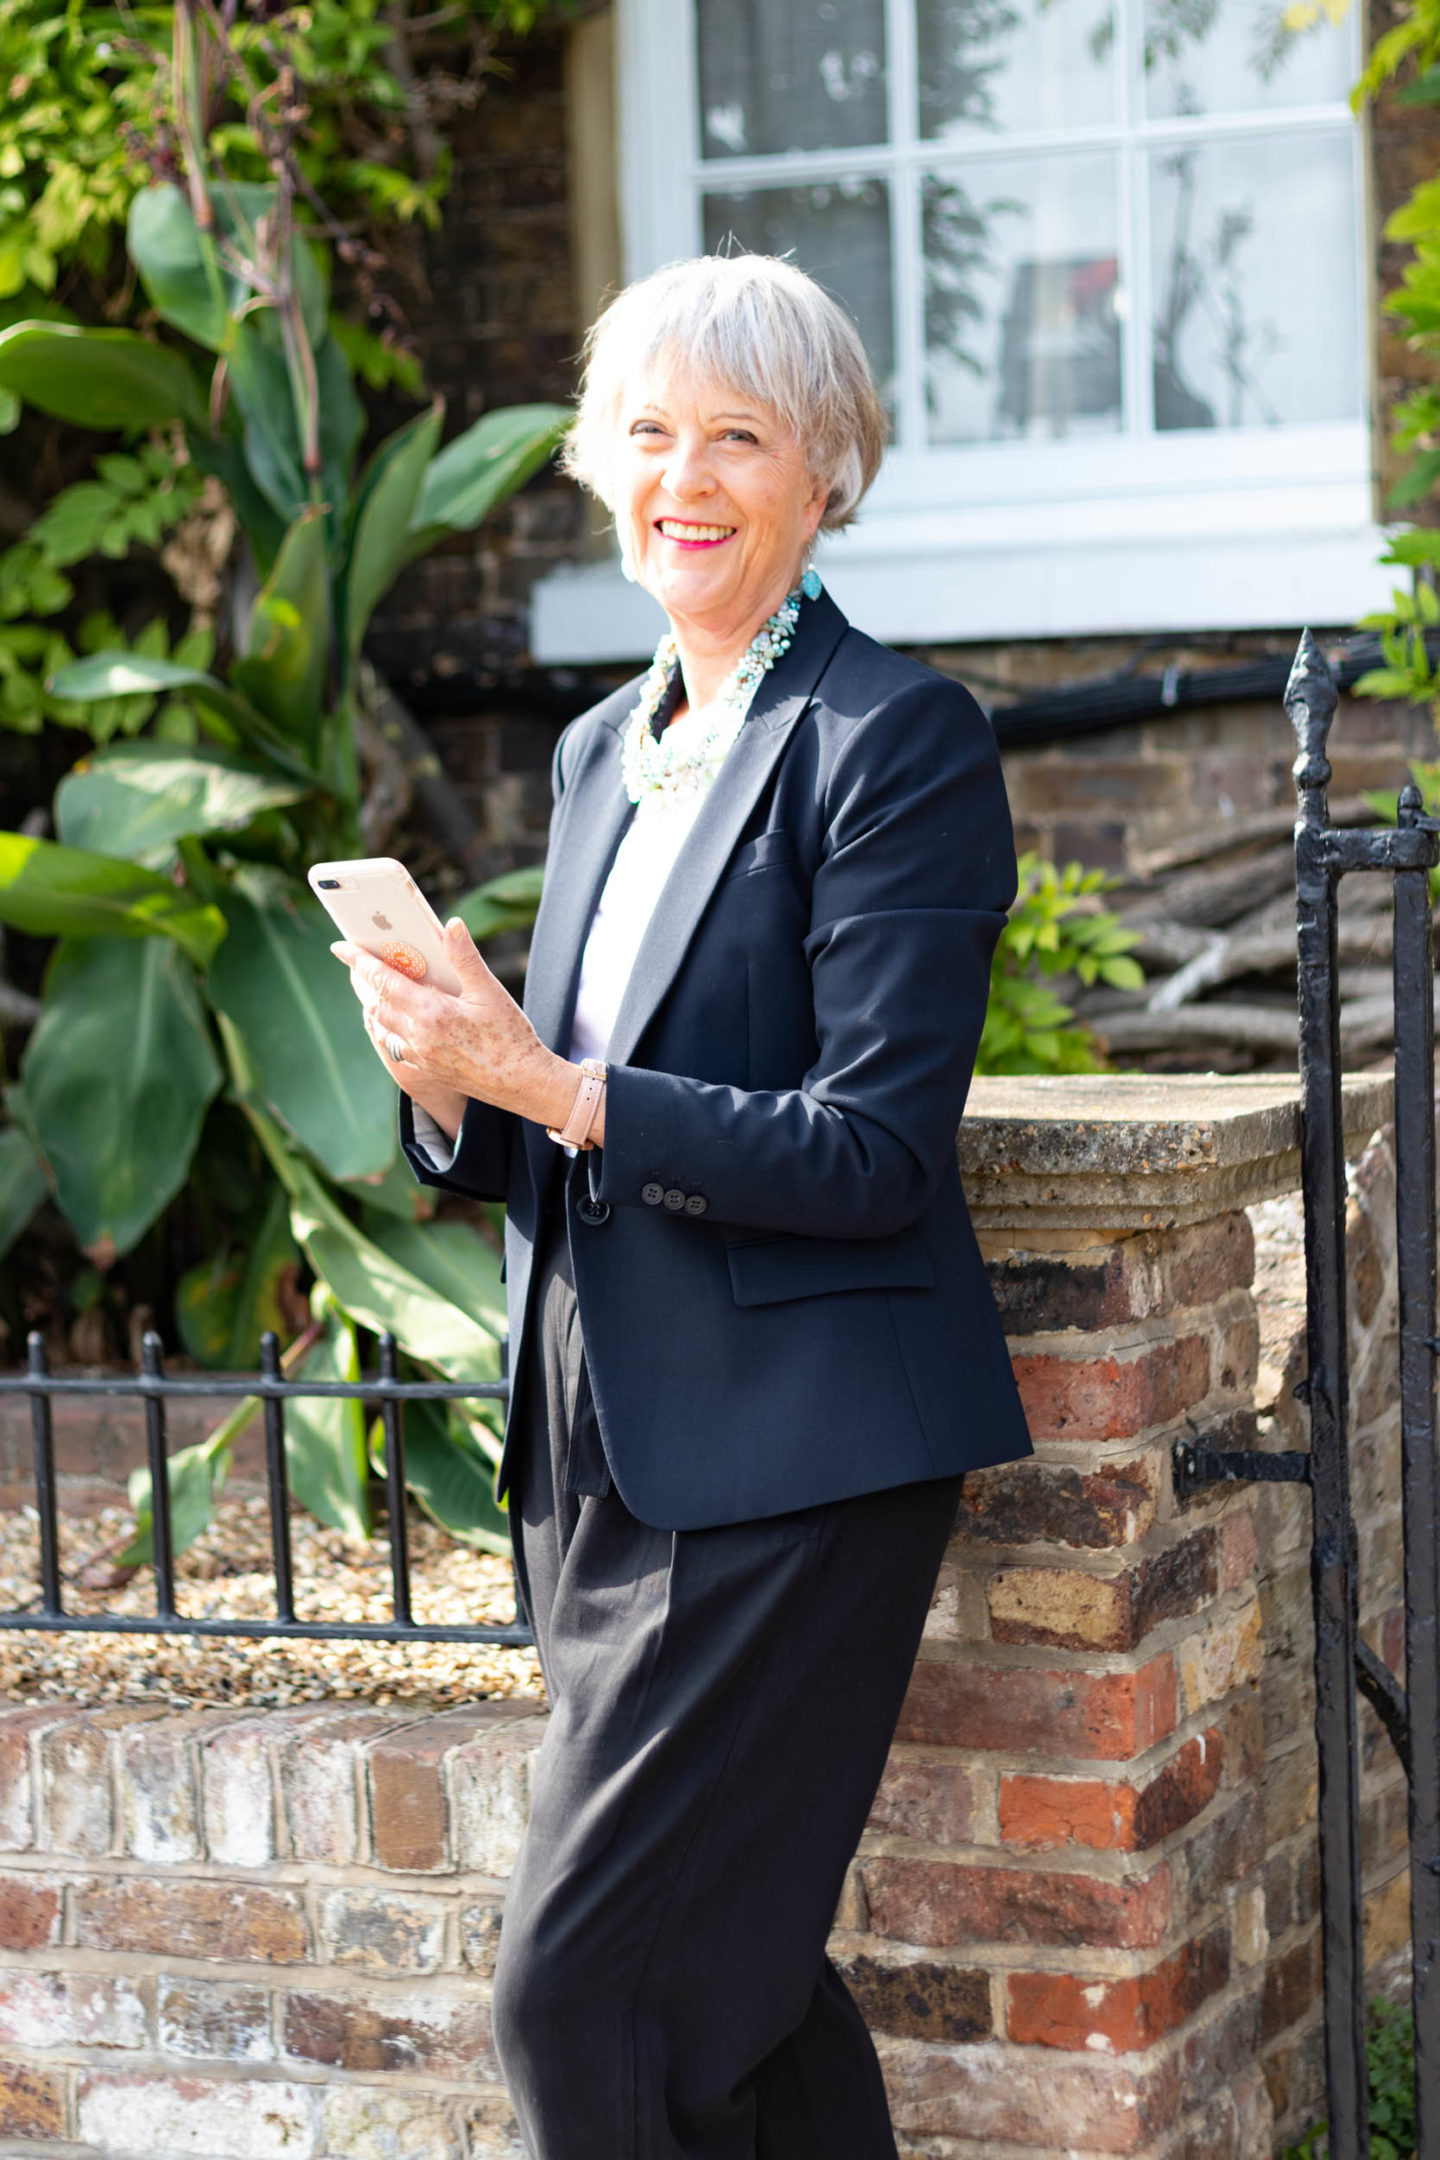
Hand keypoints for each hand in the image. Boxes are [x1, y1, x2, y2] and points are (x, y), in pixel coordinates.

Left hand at [330, 918, 579, 1141]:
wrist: (522, 1084)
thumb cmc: (511, 1037)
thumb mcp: (490, 992)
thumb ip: (465, 957)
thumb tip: (451, 924)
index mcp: (431, 1012)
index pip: (382, 980)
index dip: (358, 961)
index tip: (340, 947)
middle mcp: (417, 1036)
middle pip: (374, 1002)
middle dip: (361, 980)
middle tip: (356, 961)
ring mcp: (419, 1055)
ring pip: (380, 1025)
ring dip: (371, 1004)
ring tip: (371, 986)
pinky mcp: (425, 1069)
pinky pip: (393, 1043)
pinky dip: (385, 1026)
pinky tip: (394, 1017)